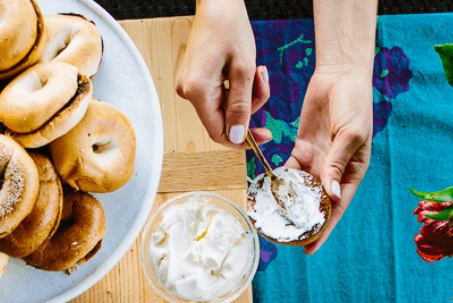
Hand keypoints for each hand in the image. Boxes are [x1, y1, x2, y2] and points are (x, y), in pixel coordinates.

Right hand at [175, 0, 270, 147]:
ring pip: (224, 108)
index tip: (265, 134)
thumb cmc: (229, 27)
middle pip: (223, 120)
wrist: (216, 2)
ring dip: (245, 95)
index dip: (242, 138)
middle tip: (262, 82)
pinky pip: (219, 96)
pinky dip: (236, 88)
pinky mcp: (195, 81)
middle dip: (248, 107)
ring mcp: (189, 87)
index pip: (218, 132)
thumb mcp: (243, 69)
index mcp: (197, 92)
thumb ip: (241, 107)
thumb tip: (236, 137)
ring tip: (256, 70)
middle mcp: (187, 93)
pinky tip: (243, 69)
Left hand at [286, 65, 372, 254]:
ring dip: (287, 206)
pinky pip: (288, 172)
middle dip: (301, 223)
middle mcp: (333, 173)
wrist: (339, 74)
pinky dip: (277, 183)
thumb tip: (330, 195)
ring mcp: (317, 162)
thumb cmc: (354, 102)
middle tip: (284, 241)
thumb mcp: (349, 134)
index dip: (324, 230)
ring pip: (299, 191)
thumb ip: (337, 164)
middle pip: (315, 204)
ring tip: (271, 224)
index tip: (310, 249)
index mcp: (351, 173)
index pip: (336, 208)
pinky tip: (265, 195)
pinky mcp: (301, 150)